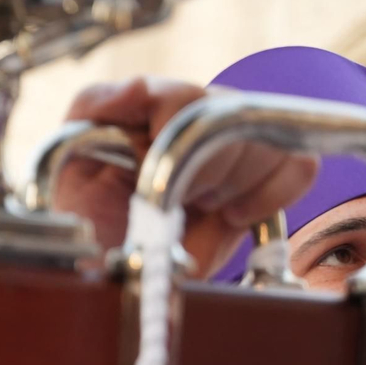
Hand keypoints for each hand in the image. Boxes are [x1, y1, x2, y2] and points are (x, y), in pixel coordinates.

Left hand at [52, 77, 317, 276]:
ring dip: (232, 181)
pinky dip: (269, 193)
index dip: (174, 134)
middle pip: (232, 115)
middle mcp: (195, 119)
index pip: (184, 96)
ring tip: (197, 206)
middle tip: (173, 200)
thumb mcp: (67, 161)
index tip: (151, 176)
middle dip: (201, 167)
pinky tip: (230, 214)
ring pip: (267, 137)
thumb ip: (93, 106)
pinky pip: (298, 166)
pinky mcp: (261, 183)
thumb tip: (138, 84)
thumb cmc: (84, 222)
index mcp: (150, 108)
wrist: (108, 280)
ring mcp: (231, 148)